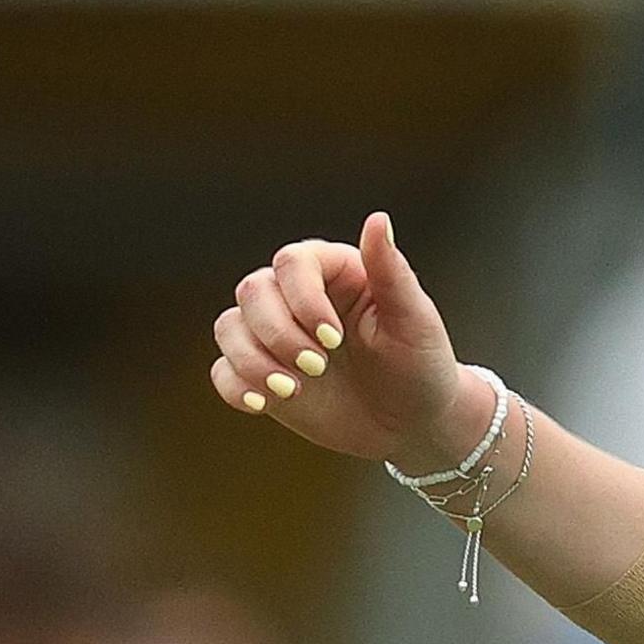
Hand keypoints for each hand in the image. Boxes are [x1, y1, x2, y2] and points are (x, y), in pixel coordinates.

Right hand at [207, 211, 483, 470]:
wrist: (413, 424)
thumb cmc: (420, 365)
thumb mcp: (415, 322)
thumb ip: (392, 272)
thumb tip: (378, 218)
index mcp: (333, 272)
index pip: (292, 263)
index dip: (303, 298)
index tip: (334, 339)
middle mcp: (295, 296)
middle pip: (253, 292)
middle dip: (278, 333)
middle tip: (317, 368)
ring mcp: (274, 335)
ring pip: (230, 327)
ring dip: (252, 360)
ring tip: (291, 390)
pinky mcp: (260, 372)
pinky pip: (223, 370)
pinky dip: (235, 386)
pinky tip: (262, 404)